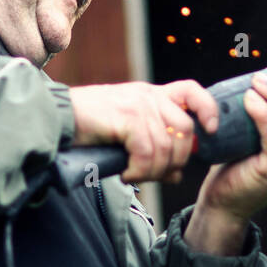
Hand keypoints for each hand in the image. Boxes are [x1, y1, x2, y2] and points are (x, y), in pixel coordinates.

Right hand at [68, 81, 218, 184]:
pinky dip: (140, 170)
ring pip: (167, 146)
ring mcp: (139, 104)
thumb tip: (177, 174)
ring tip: (134, 175)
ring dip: (154, 170)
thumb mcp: (126, 133)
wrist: (56, 117)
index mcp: (151, 94)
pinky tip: (126, 174)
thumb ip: (153, 147)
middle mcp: (148, 95)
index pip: (192, 92)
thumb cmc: (88, 127)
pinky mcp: (127, 117)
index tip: (210, 130)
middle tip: (154, 174)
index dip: (208, 110)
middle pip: (186, 130)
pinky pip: (147, 152)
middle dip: (177, 160)